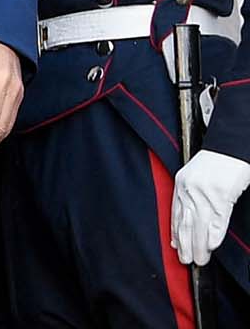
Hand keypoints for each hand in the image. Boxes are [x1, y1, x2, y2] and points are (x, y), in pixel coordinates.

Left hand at [174, 150, 249, 265]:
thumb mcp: (197, 176)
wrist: (231, 146)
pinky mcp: (222, 193)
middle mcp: (189, 188)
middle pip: (186, 222)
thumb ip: (192, 195)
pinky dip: (214, 234)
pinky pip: (217, 218)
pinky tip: (211, 246)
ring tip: (200, 259)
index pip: (175, 213)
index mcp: (182, 183)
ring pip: (199, 224)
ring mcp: (205, 191)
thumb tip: (191, 219)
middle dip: (185, 244)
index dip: (175, 232)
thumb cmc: (218, 161)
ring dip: (199, 245)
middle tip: (186, 260)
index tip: (175, 246)